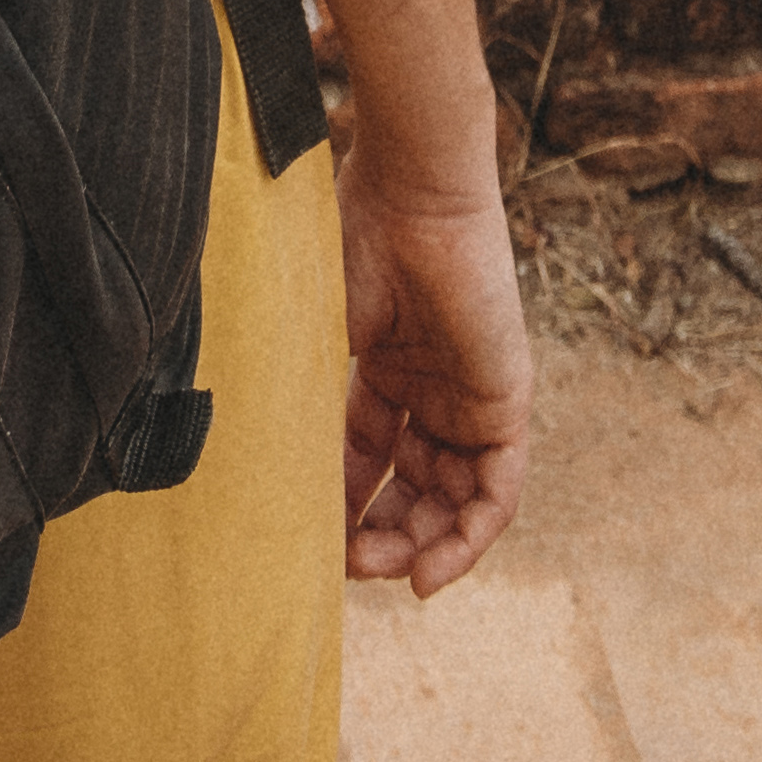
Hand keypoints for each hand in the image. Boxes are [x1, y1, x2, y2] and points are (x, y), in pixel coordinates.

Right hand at [337, 159, 530, 594]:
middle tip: (352, 565)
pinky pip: (497, 492)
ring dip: (423, 545)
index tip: (315, 546)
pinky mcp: (506, 402)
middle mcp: (434, 388)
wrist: (410, 190)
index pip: (369, 458)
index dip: (344, 506)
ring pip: (457, 499)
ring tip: (387, 570)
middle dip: (386, 536)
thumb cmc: (355, 240)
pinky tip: (429, 571)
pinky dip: (467, 539)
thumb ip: (304, 401)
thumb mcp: (322, 337)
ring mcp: (471, 396)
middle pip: (417, 488)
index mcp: (388, 367)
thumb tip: (255, 468)